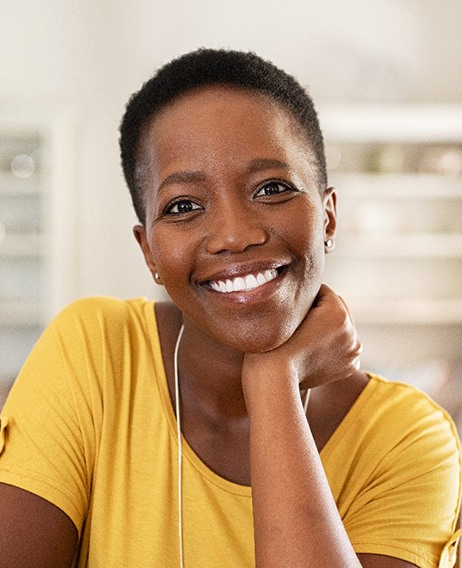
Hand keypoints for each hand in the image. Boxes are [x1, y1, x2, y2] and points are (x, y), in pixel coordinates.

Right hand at [242, 284, 361, 390]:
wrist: (274, 377)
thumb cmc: (273, 343)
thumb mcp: (287, 309)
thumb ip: (302, 297)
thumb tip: (308, 291)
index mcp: (338, 313)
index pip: (324, 292)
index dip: (307, 297)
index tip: (295, 306)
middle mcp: (351, 331)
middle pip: (337, 309)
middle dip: (322, 311)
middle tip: (301, 320)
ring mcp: (353, 350)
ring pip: (341, 328)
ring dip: (328, 328)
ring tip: (308, 336)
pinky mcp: (350, 365)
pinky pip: (343, 346)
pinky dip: (332, 346)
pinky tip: (315, 349)